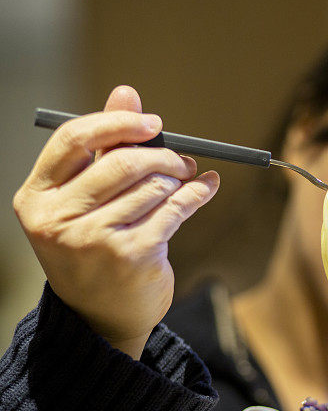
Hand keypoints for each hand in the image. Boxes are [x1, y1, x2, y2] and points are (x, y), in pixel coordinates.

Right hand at [13, 86, 219, 358]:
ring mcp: (93, 240)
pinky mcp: (131, 255)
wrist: (100, 318)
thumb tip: (126, 93)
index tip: (151, 122)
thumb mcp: (85, 200)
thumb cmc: (93, 249)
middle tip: (180, 158)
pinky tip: (206, 188)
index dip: (117, 123)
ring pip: (152, 187)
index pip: (73, 140)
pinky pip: (174, 210)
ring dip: (178, 178)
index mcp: (37, 197)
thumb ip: (103, 146)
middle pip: (120, 162)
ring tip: (185, 178)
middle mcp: (58, 219)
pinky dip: (196, 194)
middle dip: (160, 154)